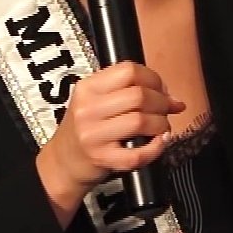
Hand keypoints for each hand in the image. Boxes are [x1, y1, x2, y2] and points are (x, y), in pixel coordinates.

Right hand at [36, 61, 184, 226]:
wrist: (62, 162)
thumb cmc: (85, 127)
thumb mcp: (95, 100)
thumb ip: (127, 91)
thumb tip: (171, 96)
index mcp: (88, 87)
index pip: (128, 71)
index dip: (153, 78)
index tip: (161, 89)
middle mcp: (88, 108)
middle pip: (139, 95)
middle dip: (162, 102)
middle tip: (167, 109)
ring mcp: (94, 135)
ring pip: (141, 121)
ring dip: (161, 123)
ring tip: (162, 126)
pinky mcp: (102, 159)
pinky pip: (137, 154)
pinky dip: (156, 148)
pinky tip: (159, 143)